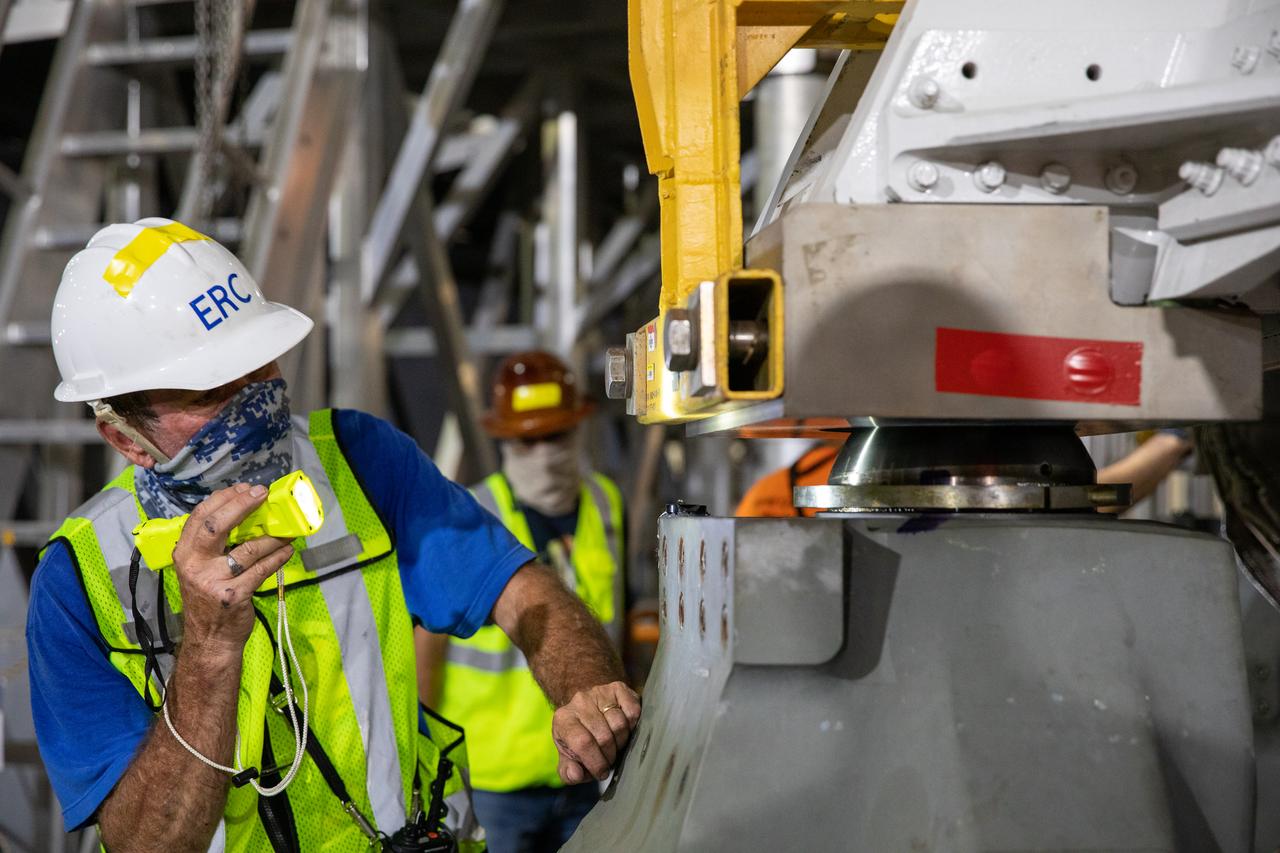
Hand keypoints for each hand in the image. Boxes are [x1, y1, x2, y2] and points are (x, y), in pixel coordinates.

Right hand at [170, 483, 293, 657]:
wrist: (210, 639)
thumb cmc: (209, 598)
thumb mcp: (200, 568)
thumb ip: (213, 545)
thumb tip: (245, 512)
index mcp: (184, 554)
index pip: (201, 516)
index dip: (224, 498)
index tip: (246, 488)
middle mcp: (194, 565)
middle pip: (217, 526)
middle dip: (242, 505)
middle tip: (263, 494)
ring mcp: (213, 582)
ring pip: (247, 549)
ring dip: (272, 536)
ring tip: (287, 529)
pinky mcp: (234, 596)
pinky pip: (261, 570)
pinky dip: (277, 558)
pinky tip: (288, 550)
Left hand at [552, 681, 641, 783]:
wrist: (587, 708)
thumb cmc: (578, 738)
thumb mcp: (568, 757)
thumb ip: (568, 771)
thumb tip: (576, 774)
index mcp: (563, 720)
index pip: (582, 742)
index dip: (596, 762)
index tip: (602, 772)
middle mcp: (580, 702)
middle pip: (604, 736)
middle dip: (610, 755)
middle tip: (609, 759)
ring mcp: (599, 692)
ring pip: (620, 724)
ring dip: (622, 742)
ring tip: (616, 745)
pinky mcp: (618, 688)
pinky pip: (632, 711)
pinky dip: (633, 726)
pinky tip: (625, 730)